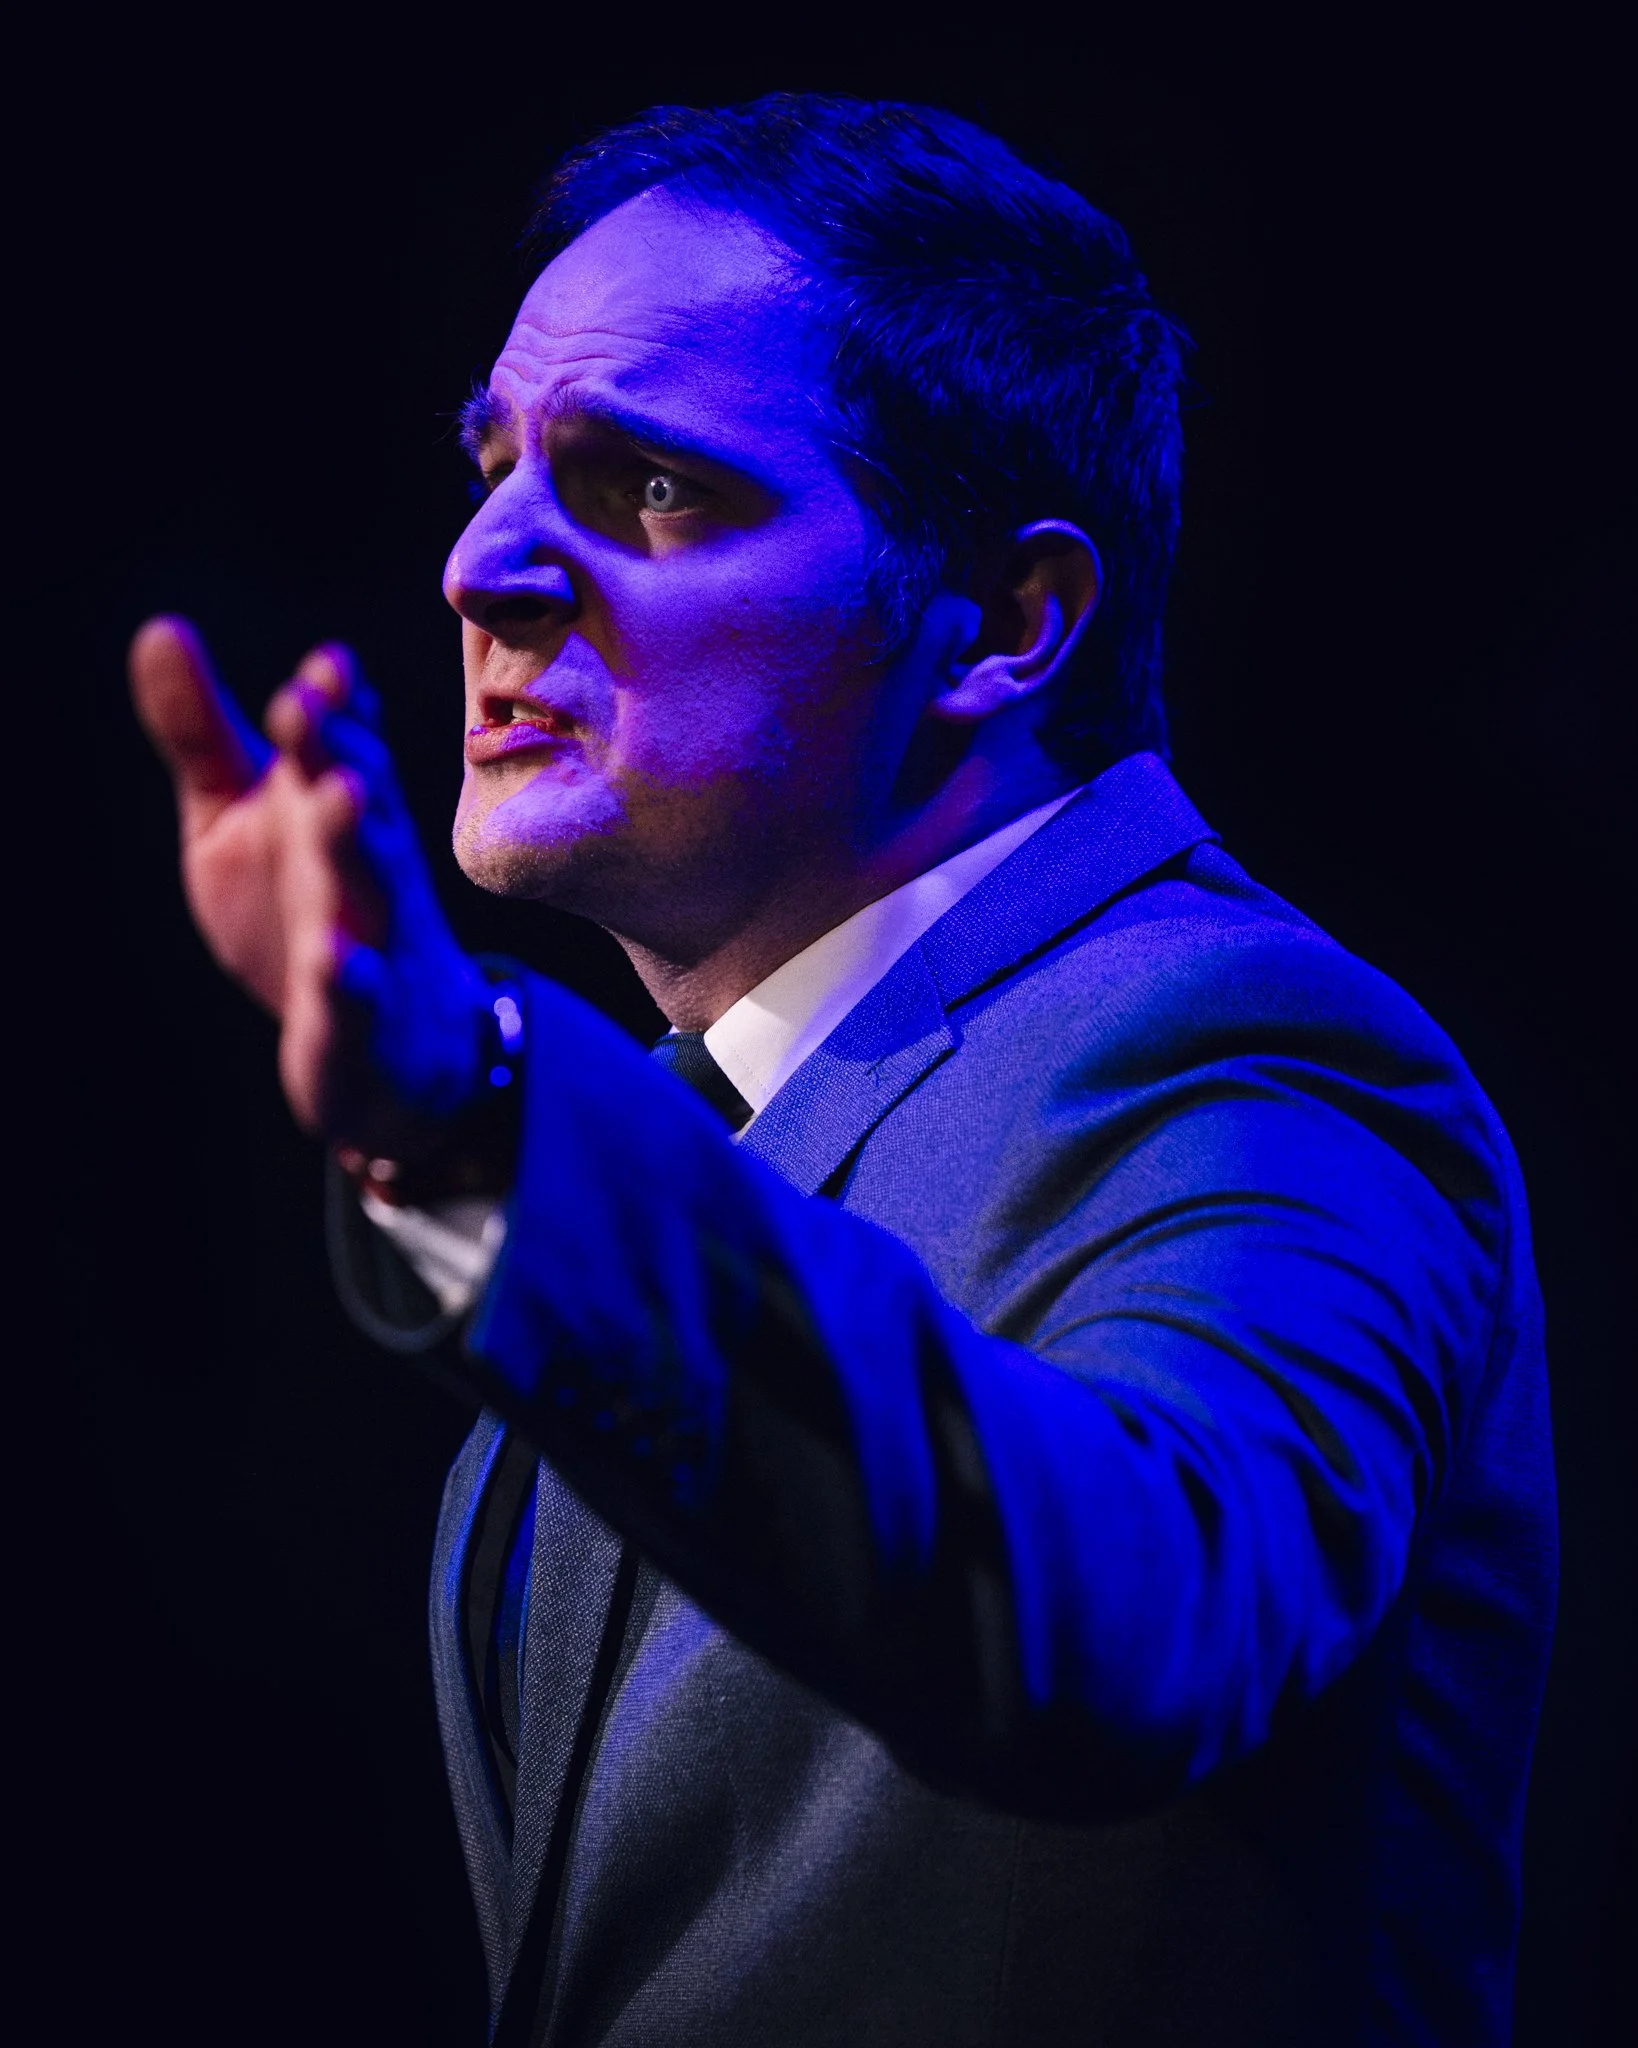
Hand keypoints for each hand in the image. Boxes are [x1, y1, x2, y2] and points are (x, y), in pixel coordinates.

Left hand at [129, 616, 493, 1159]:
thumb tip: (160, 629)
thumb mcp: (240, 818)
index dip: (333, 706)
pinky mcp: (361, 1018)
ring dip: (357, 840)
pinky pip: (359, 998)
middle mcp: (364, 864)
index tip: (323, 665)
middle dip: (339, 749)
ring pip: (372, 885)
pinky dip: (349, 980)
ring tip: (338, 795)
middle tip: (306, 704)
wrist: (394, 1046)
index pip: (341, 744)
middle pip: (359, 800)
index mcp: (334, 808)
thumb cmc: (308, 909)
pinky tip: (330, 960)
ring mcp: (373, 940)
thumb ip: (207, 735)